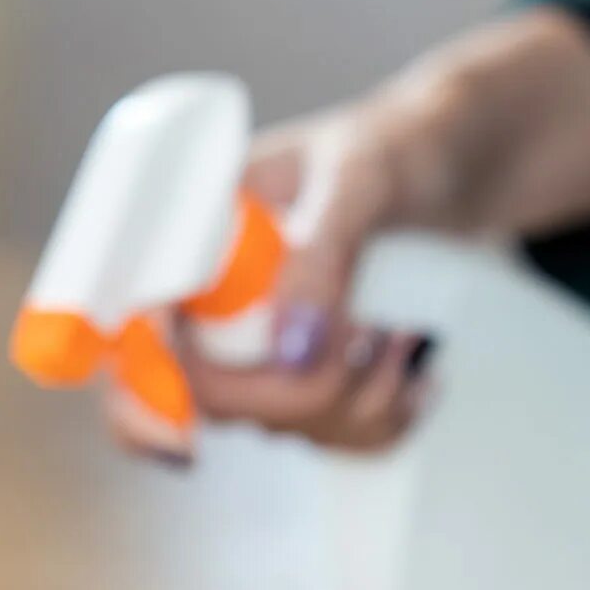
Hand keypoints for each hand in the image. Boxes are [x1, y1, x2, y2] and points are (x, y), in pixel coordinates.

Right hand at [104, 8, 589, 464]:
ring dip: (364, 393)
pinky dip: (390, 414)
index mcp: (190, 236)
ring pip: (288, 425)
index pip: (129, 334)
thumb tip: (292, 354)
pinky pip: (341, 438)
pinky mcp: (320, 379)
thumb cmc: (399, 146)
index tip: (178, 442)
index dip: (137, 400)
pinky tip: (419, 368)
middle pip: (214, 401)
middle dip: (303, 387)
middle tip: (376, 331)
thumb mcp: (363, 180)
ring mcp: (265, 347)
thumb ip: (324, 254)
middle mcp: (215, 299)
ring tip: (408, 327)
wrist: (459, 164)